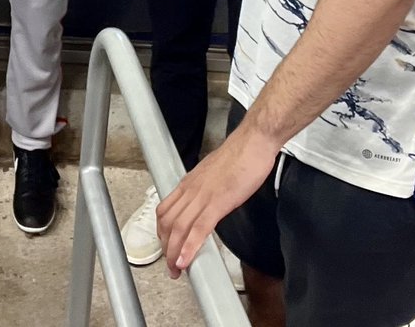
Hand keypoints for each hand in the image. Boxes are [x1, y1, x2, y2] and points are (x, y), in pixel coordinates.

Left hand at [155, 125, 278, 278]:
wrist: (252, 143)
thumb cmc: (239, 157)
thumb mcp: (214, 175)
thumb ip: (205, 189)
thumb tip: (205, 205)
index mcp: (189, 183)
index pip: (165, 210)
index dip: (162, 232)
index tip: (166, 248)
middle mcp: (190, 189)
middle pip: (167, 222)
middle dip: (166, 247)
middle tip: (171, 267)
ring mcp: (202, 195)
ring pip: (178, 227)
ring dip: (174, 252)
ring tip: (175, 270)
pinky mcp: (218, 202)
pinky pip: (199, 228)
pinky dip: (189, 247)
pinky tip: (186, 261)